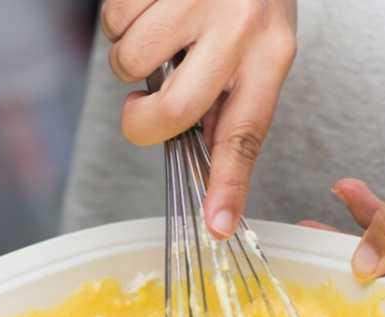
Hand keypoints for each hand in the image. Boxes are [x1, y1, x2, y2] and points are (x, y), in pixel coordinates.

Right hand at [100, 0, 297, 237]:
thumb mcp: (263, 41)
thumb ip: (233, 96)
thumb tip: (204, 150)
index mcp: (271, 53)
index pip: (247, 132)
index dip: (229, 184)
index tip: (217, 226)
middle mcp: (237, 28)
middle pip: (175, 110)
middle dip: (140, 123)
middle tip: (137, 109)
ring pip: (130, 63)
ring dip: (129, 57)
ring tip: (157, 29)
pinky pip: (113, 21)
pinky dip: (119, 18)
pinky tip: (149, 1)